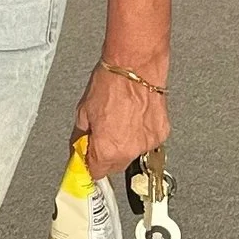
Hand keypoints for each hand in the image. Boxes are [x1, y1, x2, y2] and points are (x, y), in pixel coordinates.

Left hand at [73, 57, 168, 184]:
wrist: (136, 65)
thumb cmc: (111, 82)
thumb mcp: (83, 111)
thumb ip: (81, 136)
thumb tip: (78, 146)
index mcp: (108, 149)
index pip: (96, 172)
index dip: (89, 165)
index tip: (87, 159)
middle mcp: (130, 151)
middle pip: (114, 167)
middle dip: (105, 155)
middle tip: (102, 135)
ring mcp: (148, 143)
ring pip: (131, 153)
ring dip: (124, 144)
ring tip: (120, 120)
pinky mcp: (161, 133)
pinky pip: (146, 141)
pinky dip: (139, 134)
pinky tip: (134, 116)